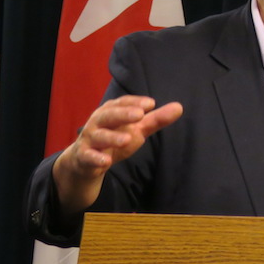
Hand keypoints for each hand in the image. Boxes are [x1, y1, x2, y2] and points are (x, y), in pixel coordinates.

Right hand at [53, 95, 182, 214]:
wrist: (86, 160)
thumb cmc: (115, 137)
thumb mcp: (137, 129)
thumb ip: (156, 119)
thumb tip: (179, 107)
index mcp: (112, 111)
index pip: (122, 103)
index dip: (135, 102)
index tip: (150, 104)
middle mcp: (98, 122)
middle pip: (109, 115)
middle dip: (123, 114)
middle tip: (139, 115)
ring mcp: (90, 139)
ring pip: (99, 136)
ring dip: (112, 138)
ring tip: (127, 139)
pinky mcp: (84, 156)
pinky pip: (88, 156)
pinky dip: (96, 158)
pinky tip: (106, 161)